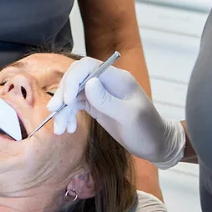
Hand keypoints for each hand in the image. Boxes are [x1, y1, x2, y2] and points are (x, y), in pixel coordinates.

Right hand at [47, 56, 184, 168]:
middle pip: (76, 78)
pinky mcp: (96, 104)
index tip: (65, 99)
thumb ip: (107, 100)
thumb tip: (88, 83)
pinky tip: (67, 128)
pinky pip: (76, 104)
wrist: (157, 144)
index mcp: (117, 78)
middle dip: (63, 94)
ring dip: (63, 108)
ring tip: (60, 129)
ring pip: (73, 92)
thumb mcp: (128, 117)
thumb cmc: (147, 130)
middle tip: (54, 112)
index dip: (72, 79)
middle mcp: (106, 82)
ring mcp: (100, 93)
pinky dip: (69, 114)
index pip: (87, 67)